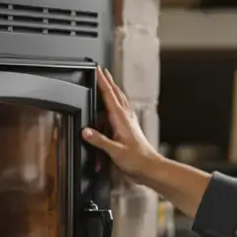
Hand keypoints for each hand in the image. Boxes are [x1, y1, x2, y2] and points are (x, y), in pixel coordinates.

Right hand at [84, 66, 161, 180]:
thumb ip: (99, 141)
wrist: (150, 167)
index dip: (102, 81)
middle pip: (115, 93)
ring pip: (119, 100)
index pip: (109, 94)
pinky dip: (117, 102)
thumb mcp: (115, 151)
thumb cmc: (137, 160)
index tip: (97, 70)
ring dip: (113, 89)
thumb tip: (86, 131)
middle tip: (101, 69)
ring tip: (107, 82)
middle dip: (108, 80)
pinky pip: (121, 109)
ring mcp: (129, 121)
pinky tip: (115, 105)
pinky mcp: (130, 127)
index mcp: (121, 119)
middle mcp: (126, 117)